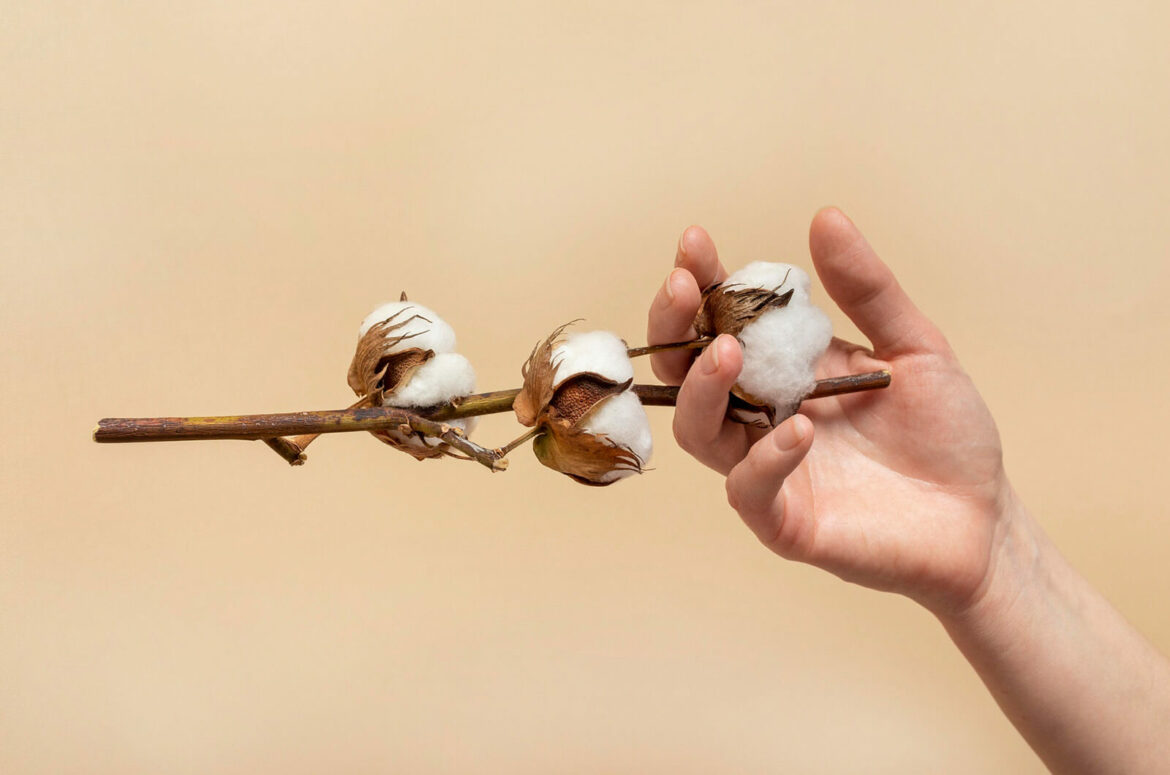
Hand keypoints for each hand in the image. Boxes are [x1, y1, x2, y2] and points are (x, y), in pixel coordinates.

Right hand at [648, 208, 1014, 614]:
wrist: (984, 517)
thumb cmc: (947, 434)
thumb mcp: (914, 347)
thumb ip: (867, 290)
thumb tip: (825, 218)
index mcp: (785, 369)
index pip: (723, 321)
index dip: (702, 282)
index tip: (695, 243)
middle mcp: (761, 416)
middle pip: (687, 372)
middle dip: (675, 326)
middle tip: (684, 287)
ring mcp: (767, 470)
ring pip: (700, 430)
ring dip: (703, 388)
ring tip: (729, 352)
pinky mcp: (785, 522)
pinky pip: (750, 490)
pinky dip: (766, 458)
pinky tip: (799, 430)